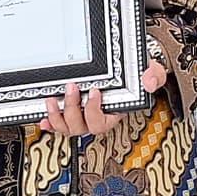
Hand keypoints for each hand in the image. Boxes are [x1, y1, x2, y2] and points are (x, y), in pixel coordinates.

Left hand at [39, 57, 169, 139]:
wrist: (129, 67)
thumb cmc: (137, 74)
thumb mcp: (151, 71)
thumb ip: (154, 75)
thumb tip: (149, 81)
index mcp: (115, 113)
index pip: (103, 122)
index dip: (95, 111)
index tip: (94, 92)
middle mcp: (98, 117)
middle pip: (81, 127)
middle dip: (73, 109)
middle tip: (72, 88)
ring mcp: (83, 115)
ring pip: (68, 127)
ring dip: (57, 116)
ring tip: (52, 100)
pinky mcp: (72, 109)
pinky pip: (59, 123)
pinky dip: (49, 122)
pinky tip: (42, 118)